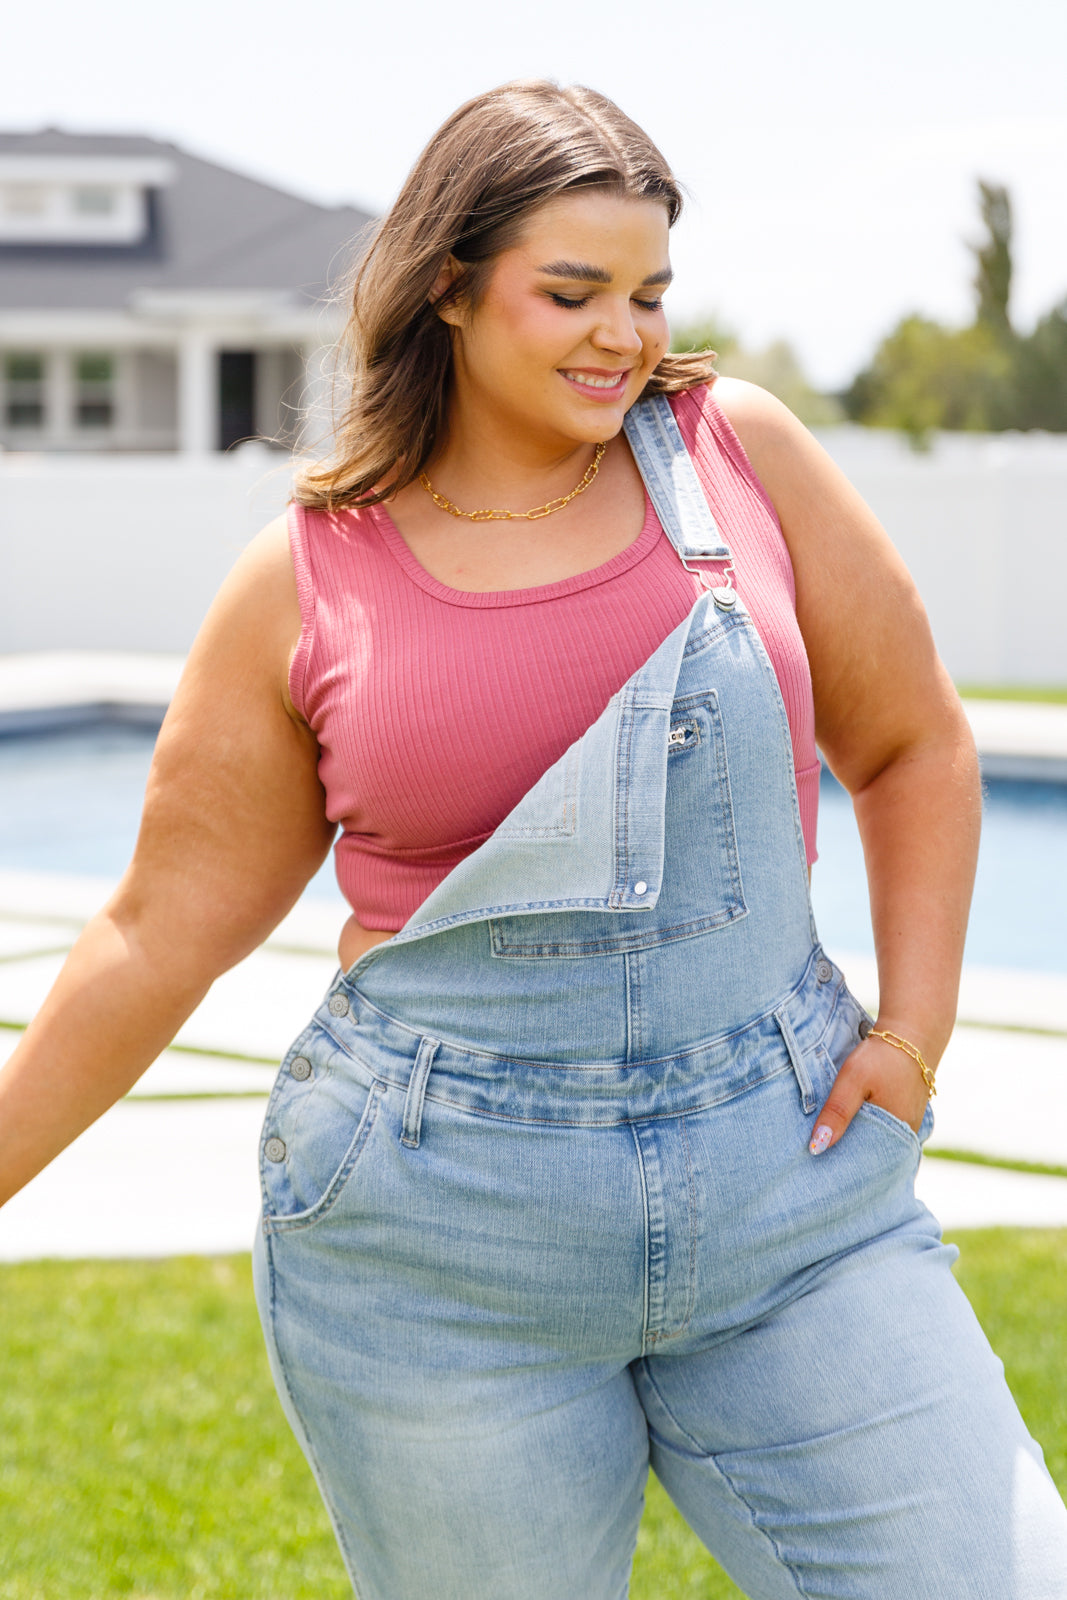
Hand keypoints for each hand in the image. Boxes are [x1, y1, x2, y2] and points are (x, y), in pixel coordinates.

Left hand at [808, 1030, 930, 1154]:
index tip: (817, 1162)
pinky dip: (868, 1128)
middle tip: (818, 1155)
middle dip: (847, 1155)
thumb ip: (837, 1112)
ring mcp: (909, 1124)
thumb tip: (816, 1148)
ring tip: (831, 1142)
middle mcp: (906, 1133)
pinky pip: (884, 1128)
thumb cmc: (882, 1056)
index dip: (841, 1164)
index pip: (865, 1162)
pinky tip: (850, 1124)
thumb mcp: (853, 1080)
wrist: (911, 1033)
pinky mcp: (907, 1112)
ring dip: (857, 1140)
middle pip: (871, 1153)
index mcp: (896, 1132)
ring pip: (878, 1140)